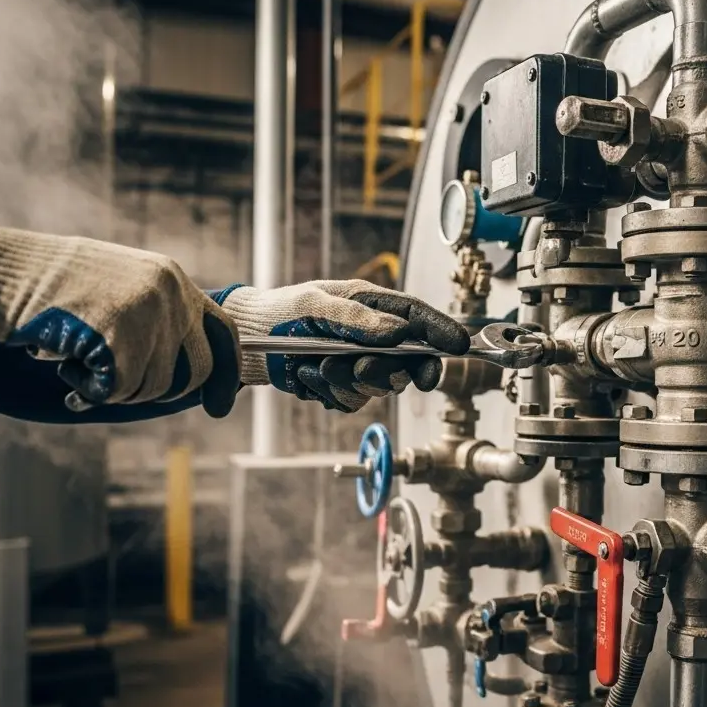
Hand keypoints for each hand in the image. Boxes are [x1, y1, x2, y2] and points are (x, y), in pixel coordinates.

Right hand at [0, 220, 240, 415]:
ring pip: (153, 386)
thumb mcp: (121, 288)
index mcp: (173, 278)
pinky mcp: (119, 338)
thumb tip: (192, 375)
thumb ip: (157, 319)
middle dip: (160, 391)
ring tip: (79, 355)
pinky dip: (89, 389)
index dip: (226, 374)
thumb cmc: (52, 286)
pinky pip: (118, 390)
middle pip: (195, 371)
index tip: (220, 406)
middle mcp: (169, 294)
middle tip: (118, 384)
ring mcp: (147, 315)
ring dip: (115, 386)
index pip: (224, 331)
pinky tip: (66, 362)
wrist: (4, 272)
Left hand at [215, 280, 469, 411]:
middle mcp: (374, 336)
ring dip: (348, 383)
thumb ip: (357, 318)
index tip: (458, 346)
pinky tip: (307, 376)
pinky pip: (353, 402)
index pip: (419, 318)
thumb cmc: (279, 312)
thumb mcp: (315, 304)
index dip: (442, 332)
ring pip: (380, 388)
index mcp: (373, 306)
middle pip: (407, 362)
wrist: (247, 342)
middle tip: (357, 368)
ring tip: (316, 366)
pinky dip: (329, 393)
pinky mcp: (344, 386)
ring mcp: (361, 363)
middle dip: (385, 371)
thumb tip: (398, 331)